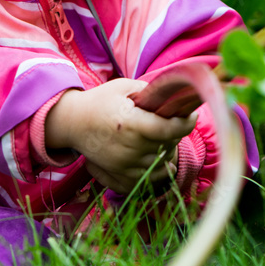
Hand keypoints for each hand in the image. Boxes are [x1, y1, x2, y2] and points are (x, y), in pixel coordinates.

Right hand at [44, 79, 195, 193]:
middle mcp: (128, 147)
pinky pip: (151, 179)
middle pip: (168, 145)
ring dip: (169, 150)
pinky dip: (160, 170)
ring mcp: (124, 164)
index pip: (168, 129)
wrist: (73, 123)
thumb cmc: (100, 101)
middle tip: (172, 121)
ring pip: (163, 163)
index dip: (185, 123)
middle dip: (176, 133)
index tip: (191, 115)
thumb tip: (173, 97)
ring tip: (163, 137)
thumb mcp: (124, 87)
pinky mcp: (120, 175)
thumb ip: (150, 91)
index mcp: (130, 123)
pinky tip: (160, 158)